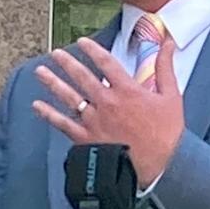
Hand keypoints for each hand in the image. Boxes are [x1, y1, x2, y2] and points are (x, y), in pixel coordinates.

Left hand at [32, 36, 183, 187]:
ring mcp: (95, 121)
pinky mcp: (87, 139)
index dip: (93, 49)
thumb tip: (168, 43)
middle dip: (67, 63)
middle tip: (55, 53)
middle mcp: (107, 102)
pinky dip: (49, 114)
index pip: (106, 63)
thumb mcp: (171, 96)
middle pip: (83, 77)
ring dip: (53, 83)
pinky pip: (64, 124)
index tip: (82, 41)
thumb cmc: (166, 133)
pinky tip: (37, 106)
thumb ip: (165, 67)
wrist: (159, 167)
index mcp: (127, 90)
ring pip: (69, 97)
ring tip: (40, 71)